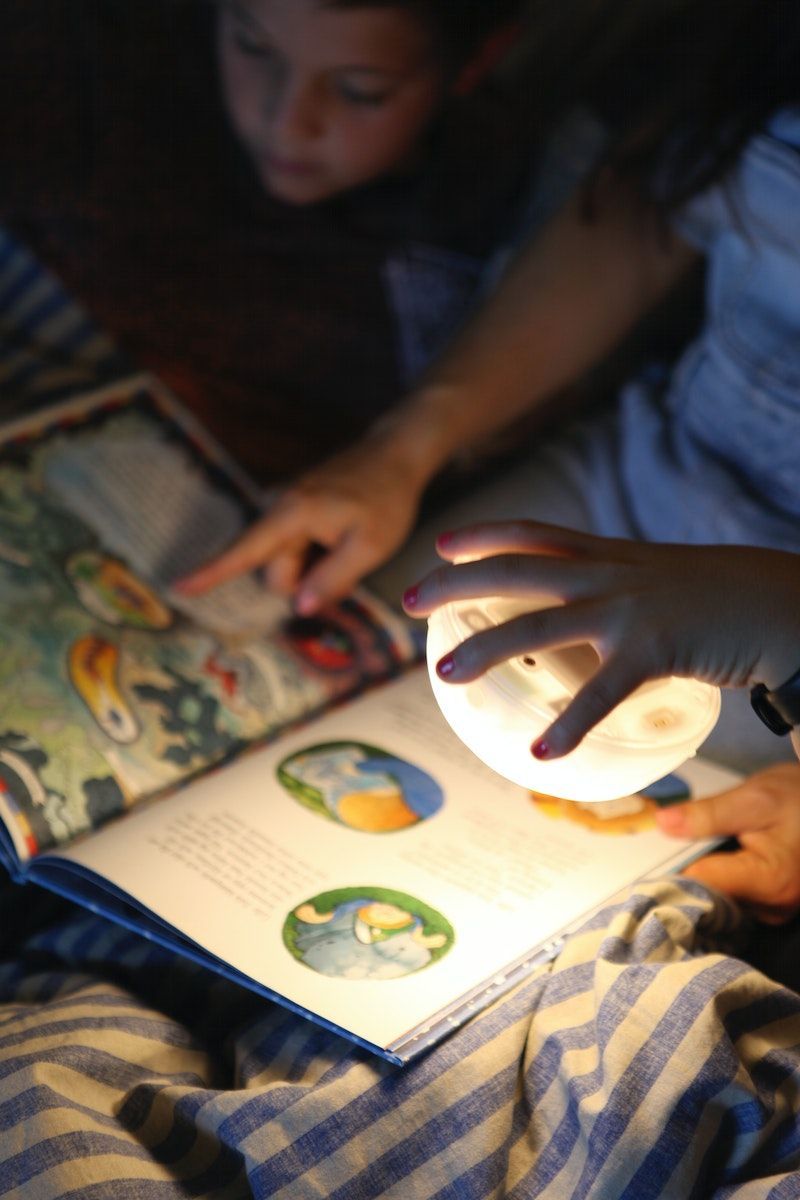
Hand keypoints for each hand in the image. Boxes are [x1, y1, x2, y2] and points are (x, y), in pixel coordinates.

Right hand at [175, 436, 425, 613]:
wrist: (394, 454)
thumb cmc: (386, 499)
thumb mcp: (371, 547)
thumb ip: (333, 579)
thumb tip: (298, 606)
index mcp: (292, 514)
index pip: (245, 551)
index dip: (211, 572)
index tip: (176, 586)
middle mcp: (277, 506)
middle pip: (275, 571)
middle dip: (306, 580)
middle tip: (348, 557)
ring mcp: (282, 505)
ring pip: (286, 562)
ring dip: (313, 567)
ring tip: (347, 543)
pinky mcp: (290, 508)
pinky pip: (293, 547)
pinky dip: (314, 554)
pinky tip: (339, 539)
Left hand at [403, 521, 799, 758]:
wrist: (780, 602)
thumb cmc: (721, 598)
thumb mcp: (661, 579)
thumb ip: (620, 591)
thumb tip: (587, 618)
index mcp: (609, 557)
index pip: (535, 534)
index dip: (483, 534)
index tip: (441, 546)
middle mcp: (608, 574)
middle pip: (515, 569)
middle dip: (456, 581)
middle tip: (408, 602)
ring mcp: (627, 607)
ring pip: (538, 624)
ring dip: (485, 650)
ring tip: (446, 675)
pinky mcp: (654, 647)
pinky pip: (600, 690)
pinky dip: (568, 724)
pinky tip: (541, 753)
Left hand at [656, 764, 799, 923]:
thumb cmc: (797, 800)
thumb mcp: (753, 799)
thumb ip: (708, 814)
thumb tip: (662, 823)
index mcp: (768, 881)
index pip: (699, 887)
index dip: (669, 869)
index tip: (646, 854)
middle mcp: (770, 907)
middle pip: (705, 897)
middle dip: (680, 872)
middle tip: (661, 846)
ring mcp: (769, 911)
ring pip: (714, 900)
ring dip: (696, 876)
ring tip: (685, 849)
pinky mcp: (767, 907)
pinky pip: (728, 899)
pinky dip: (713, 879)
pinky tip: (705, 859)